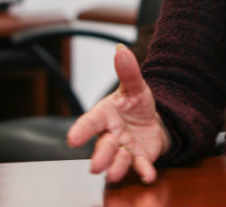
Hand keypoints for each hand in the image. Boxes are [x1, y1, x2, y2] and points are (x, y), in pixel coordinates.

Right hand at [67, 44, 170, 183]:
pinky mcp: (139, 159)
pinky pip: (141, 166)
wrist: (153, 119)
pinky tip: (148, 175)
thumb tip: (121, 50)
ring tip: (113, 174)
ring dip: (116, 167)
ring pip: (118, 160)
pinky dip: (144, 171)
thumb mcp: (135, 86)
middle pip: (103, 146)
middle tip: (95, 166)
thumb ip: (128, 71)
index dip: (81, 130)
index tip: (72, 139)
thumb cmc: (135, 103)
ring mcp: (124, 149)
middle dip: (100, 156)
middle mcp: (111, 135)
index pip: (90, 122)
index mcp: (105, 115)